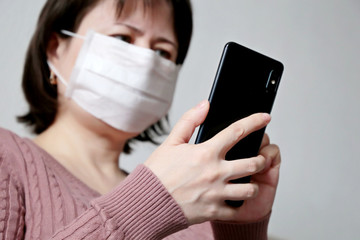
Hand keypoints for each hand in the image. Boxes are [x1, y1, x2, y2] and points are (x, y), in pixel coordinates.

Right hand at [144, 100, 272, 224]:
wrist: (147, 202)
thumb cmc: (157, 173)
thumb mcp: (171, 142)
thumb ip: (189, 121)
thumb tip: (204, 105)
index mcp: (206, 152)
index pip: (237, 131)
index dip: (255, 121)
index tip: (264, 118)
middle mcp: (216, 172)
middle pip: (253, 163)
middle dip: (261, 159)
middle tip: (260, 158)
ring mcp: (216, 193)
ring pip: (250, 189)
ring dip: (252, 185)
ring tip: (248, 183)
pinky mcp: (213, 211)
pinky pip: (236, 210)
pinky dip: (237, 206)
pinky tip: (233, 201)